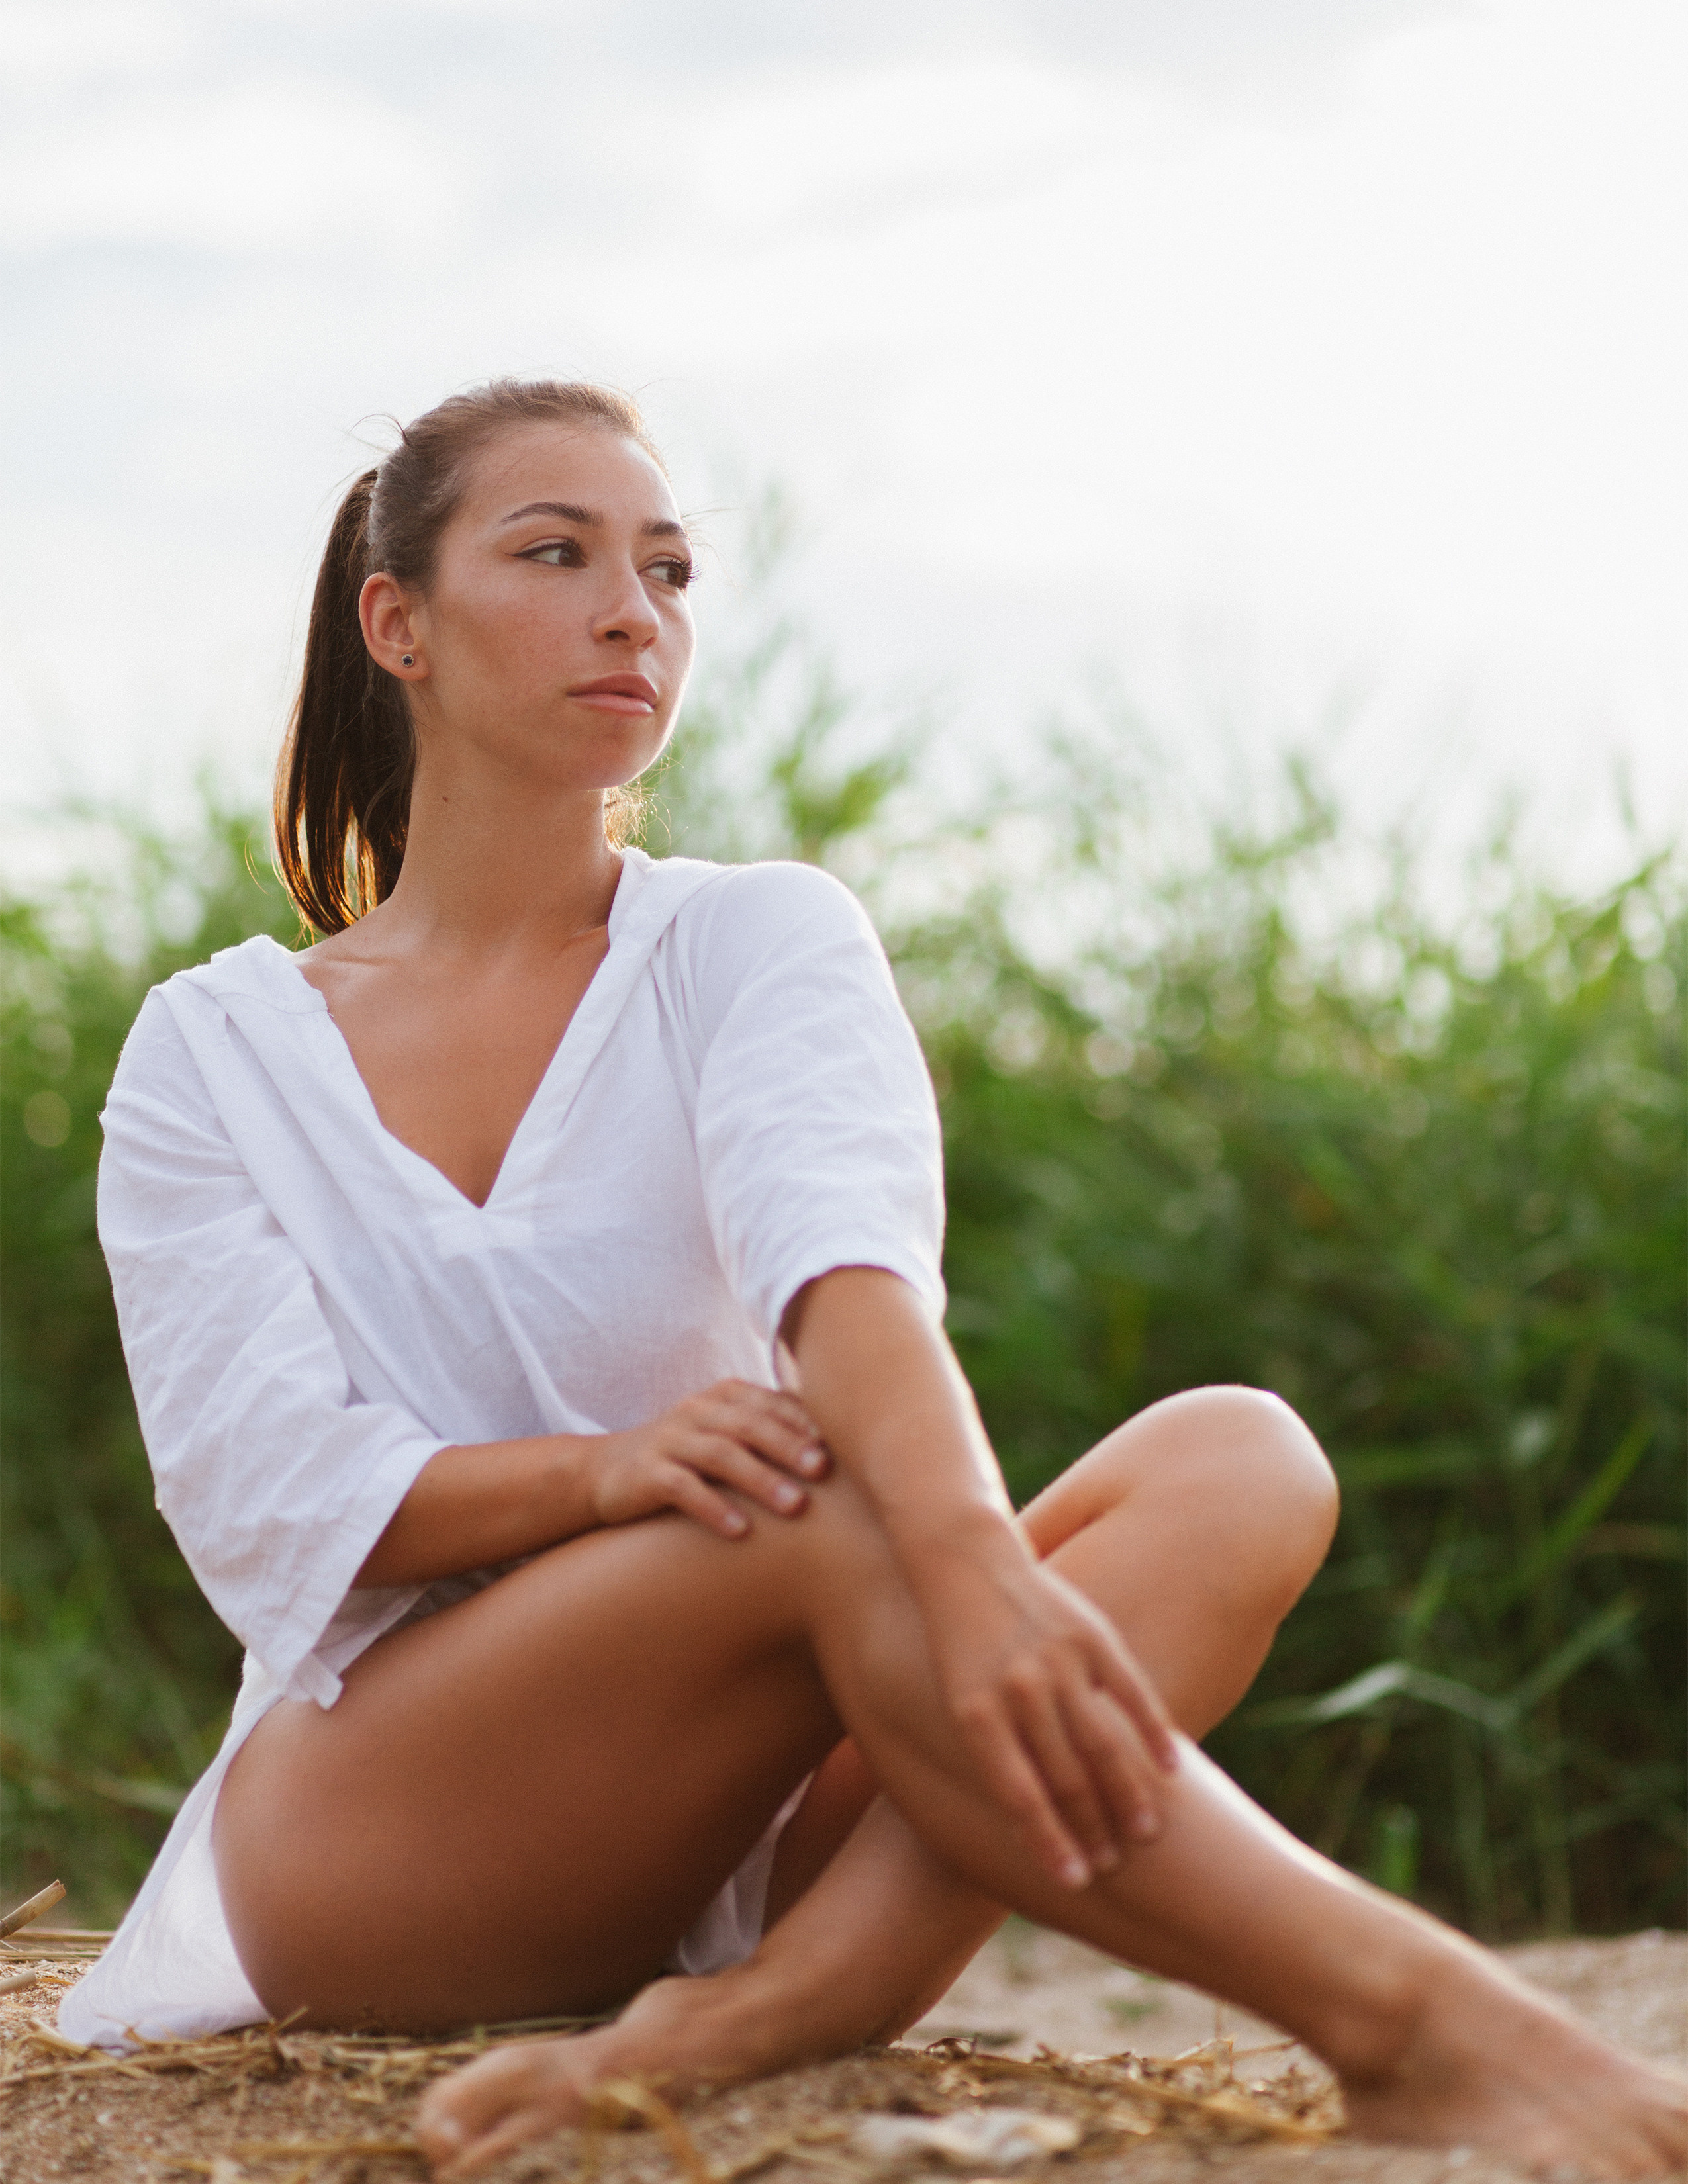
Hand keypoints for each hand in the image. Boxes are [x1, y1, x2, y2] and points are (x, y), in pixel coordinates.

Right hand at [589, 1380, 828, 1540]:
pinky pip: (682, 1488)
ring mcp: (669, 1440)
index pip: (770, 1402)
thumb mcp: (725, 1436)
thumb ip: (770, 1434)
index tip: (841, 1445)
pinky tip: (739, 1530)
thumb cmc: (686, 1458)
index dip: (805, 1422)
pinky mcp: (646, 1474)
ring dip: (761, 1480)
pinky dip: (712, 1508)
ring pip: (720, 1454)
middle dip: (790, 1446)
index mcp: (723, 1397)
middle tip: (824, 1470)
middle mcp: (697, 1412)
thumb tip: (841, 1451)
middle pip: (749, 1424)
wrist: (605, 1472)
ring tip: (795, 1506)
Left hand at [921, 1541, 1177, 1890]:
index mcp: (976, 1713)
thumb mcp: (957, 1700)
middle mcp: (1018, 1689)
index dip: (1049, 1842)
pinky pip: (1130, 1691)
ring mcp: (1058, 1659)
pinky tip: (1172, 1770)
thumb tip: (1022, 1825)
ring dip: (1126, 1794)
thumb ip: (991, 1754)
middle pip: (1066, 1776)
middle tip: (1116, 1865)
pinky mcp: (1090, 1633)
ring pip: (1103, 1741)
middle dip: (1091, 1827)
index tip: (1076, 1882)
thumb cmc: (957, 1646)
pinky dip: (1152, 1732)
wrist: (962, 1561)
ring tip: (1146, 1834)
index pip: (1019, 1795)